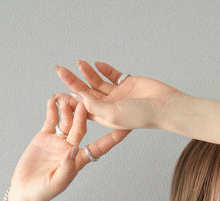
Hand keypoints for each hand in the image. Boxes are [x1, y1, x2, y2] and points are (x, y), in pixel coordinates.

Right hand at [8, 93, 130, 200]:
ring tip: (65, 97)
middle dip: (82, 115)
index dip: (112, 138)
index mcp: (79, 160)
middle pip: (80, 127)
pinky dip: (52, 110)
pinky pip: (51, 120)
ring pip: (66, 120)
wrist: (26, 190)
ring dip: (67, 108)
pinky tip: (52, 100)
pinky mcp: (45, 136)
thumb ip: (66, 168)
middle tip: (84, 101)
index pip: (99, 147)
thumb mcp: (56, 183)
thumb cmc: (43, 192)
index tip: (125, 127)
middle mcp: (71, 148)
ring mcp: (58, 141)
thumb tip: (74, 150)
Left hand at [55, 60, 184, 131]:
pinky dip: (104, 69)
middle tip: (60, 70)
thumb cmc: (141, 115)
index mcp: (105, 117)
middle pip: (86, 93)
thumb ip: (94, 106)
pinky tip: (96, 64)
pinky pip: (112, 75)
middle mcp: (110, 106)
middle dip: (73, 82)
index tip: (56, 94)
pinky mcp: (127, 83)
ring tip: (78, 63)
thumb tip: (77, 97)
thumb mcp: (113, 113)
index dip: (69, 101)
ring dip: (87, 73)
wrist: (163, 105)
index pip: (82, 109)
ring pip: (97, 82)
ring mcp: (118, 94)